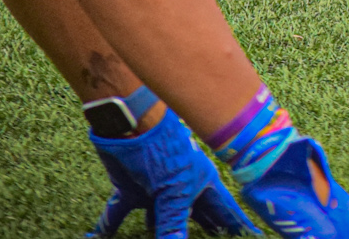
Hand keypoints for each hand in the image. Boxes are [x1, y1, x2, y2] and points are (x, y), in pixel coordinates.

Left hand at [89, 107, 254, 238]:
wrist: (128, 121)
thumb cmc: (161, 149)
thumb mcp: (172, 192)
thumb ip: (173, 224)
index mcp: (201, 184)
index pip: (225, 211)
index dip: (238, 224)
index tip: (253, 235)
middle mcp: (180, 189)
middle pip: (195, 217)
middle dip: (204, 230)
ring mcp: (154, 189)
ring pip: (158, 219)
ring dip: (156, 234)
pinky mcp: (129, 189)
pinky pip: (117, 213)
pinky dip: (106, 227)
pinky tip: (94, 237)